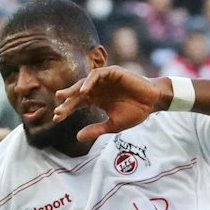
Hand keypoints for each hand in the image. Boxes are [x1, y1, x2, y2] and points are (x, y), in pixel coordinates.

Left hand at [51, 67, 165, 143]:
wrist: (152, 103)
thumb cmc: (135, 112)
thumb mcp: (113, 125)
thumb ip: (96, 129)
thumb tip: (77, 137)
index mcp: (96, 100)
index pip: (77, 104)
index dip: (67, 110)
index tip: (56, 119)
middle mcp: (97, 88)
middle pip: (77, 94)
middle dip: (66, 101)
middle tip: (56, 108)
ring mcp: (104, 80)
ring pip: (84, 82)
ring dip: (74, 89)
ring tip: (63, 97)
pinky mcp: (112, 72)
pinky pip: (97, 74)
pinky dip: (89, 82)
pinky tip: (84, 91)